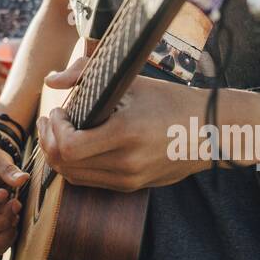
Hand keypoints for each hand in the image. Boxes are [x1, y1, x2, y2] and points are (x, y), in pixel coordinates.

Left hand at [37, 57, 213, 191]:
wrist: (210, 131)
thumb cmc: (171, 101)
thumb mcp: (130, 80)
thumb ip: (85, 73)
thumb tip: (52, 80)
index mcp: (126, 134)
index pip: (69, 147)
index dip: (55, 130)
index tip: (60, 111)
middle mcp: (126, 163)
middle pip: (65, 165)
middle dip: (49, 141)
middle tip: (49, 122)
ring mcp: (128, 179)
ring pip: (73, 177)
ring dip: (58, 155)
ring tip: (58, 133)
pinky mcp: (131, 186)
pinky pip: (89, 181)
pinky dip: (75, 165)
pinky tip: (77, 145)